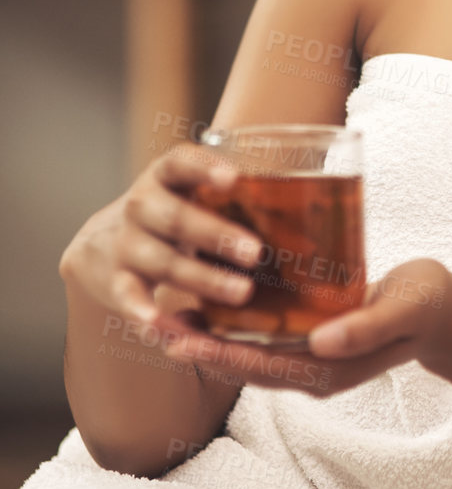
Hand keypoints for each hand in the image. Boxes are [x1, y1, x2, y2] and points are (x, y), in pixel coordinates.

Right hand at [60, 145, 262, 344]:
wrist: (102, 242)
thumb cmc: (174, 214)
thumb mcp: (192, 194)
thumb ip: (233, 197)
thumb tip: (312, 208)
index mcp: (166, 177)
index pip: (181, 162)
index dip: (205, 168)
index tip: (235, 177)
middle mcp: (142, 206)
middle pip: (177, 218)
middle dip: (217, 235)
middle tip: (256, 252)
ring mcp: (127, 244)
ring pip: (164, 262)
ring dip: (203, 279)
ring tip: (242, 292)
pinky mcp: (117, 281)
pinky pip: (131, 297)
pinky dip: (143, 312)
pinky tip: (162, 325)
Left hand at [161, 258, 451, 398]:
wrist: (445, 314)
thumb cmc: (427, 305)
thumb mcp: (403, 309)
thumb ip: (367, 327)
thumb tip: (322, 341)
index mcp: (330, 369)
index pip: (261, 366)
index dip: (218, 352)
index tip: (180, 336)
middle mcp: (313, 370)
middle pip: (243, 364)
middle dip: (198, 345)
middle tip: (154, 320)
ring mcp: (311, 359)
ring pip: (247, 353)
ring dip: (207, 336)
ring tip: (166, 312)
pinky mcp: (312, 342)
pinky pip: (262, 338)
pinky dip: (231, 325)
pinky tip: (209, 299)